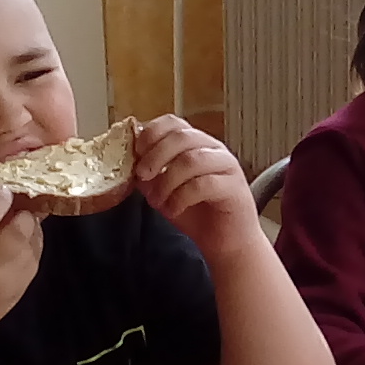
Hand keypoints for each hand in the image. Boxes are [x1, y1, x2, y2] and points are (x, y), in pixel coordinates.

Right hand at [0, 181, 41, 341]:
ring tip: (13, 222)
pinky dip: (30, 245)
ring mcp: (8, 282)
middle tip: (13, 204)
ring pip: (33, 242)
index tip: (0, 188)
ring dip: (28, 227)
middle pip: (20, 229)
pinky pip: (35, 259)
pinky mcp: (20, 292)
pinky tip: (15, 243)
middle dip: (21, 211)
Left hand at [134, 116, 261, 257]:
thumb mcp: (163, 190)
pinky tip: (173, 210)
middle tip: (142, 176)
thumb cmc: (196, 213)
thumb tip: (130, 162)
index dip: (151, 133)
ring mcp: (226, 167)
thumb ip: (150, 174)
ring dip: (166, 181)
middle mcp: (213, 150)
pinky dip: (181, 198)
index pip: (173, 123)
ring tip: (157, 201)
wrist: (225, 242)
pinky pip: (203, 184)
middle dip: (155, 155)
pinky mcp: (234, 188)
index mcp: (195, 144)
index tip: (136, 152)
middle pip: (181, 137)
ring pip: (191, 160)